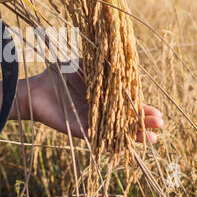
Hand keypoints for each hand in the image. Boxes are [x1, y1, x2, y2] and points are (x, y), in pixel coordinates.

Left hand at [23, 65, 163, 142]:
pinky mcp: (81, 130)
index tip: (157, 107)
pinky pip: (100, 138)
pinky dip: (114, 142)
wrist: (35, 89)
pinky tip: (128, 145)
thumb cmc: (57, 74)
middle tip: (160, 122)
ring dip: (134, 134)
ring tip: (153, 137)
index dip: (140, 104)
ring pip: (117, 130)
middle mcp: (99, 109)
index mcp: (101, 94)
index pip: (125, 101)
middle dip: (143, 120)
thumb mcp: (81, 63)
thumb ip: (98, 61)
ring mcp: (91, 120)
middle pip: (125, 116)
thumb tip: (116, 51)